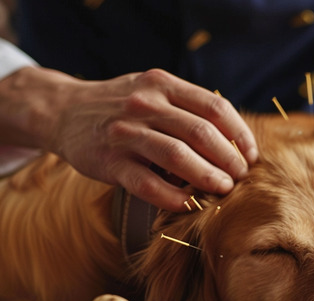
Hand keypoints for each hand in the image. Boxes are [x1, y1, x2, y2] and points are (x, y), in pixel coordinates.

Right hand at [0, 67, 256, 211]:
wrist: (63, 112)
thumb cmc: (121, 107)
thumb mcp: (153, 92)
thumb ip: (188, 108)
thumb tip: (235, 142)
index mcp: (162, 84)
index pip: (215, 107)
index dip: (240, 133)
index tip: (251, 155)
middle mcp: (145, 104)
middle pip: (202, 133)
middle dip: (229, 158)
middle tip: (240, 176)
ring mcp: (125, 133)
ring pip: (177, 156)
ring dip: (207, 177)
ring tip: (224, 189)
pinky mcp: (109, 162)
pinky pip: (147, 183)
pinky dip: (172, 196)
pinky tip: (187, 203)